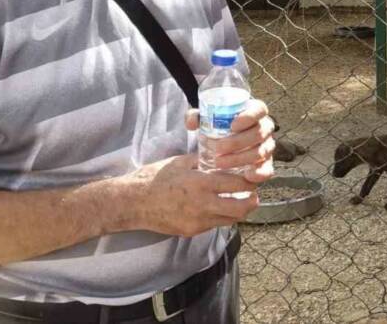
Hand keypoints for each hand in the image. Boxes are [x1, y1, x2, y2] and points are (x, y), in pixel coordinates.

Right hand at [125, 154, 258, 236]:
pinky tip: (217, 207)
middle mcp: (203, 205)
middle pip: (241, 209)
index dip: (250, 182)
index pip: (238, 185)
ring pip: (230, 220)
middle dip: (251, 201)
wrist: (132, 202)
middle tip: (253, 194)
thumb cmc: (154, 178)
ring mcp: (198, 221)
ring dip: (237, 211)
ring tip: (238, 201)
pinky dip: (220, 217)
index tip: (253, 177)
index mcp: (201, 184)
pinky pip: (214, 225)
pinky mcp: (191, 231)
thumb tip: (218, 156)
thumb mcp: (180, 162)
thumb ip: (202, 161)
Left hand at [186, 99, 275, 183]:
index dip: (249, 116)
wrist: (225, 146)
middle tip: (217, 148)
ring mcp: (267, 147)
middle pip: (259, 133)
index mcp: (254, 112)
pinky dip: (258, 173)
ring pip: (260, 152)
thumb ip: (196, 117)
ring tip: (219, 162)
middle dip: (238, 142)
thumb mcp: (206, 119)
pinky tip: (245, 175)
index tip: (232, 125)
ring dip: (240, 158)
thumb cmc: (218, 128)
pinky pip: (267, 170)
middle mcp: (264, 129)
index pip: (260, 109)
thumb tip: (192, 123)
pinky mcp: (266, 165)